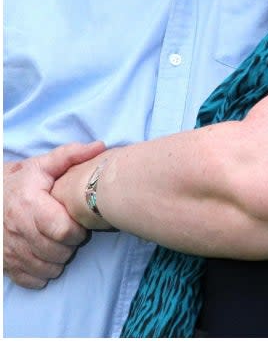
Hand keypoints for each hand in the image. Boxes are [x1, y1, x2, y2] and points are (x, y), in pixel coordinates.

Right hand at [4, 141, 105, 288]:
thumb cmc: (22, 180)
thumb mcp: (42, 164)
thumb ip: (70, 155)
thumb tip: (100, 146)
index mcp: (29, 205)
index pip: (61, 230)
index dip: (78, 231)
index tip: (81, 224)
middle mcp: (16, 230)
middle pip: (56, 251)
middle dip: (71, 246)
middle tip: (74, 235)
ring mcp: (8, 249)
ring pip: (45, 268)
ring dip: (60, 261)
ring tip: (62, 245)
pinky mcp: (4, 263)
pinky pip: (28, 279)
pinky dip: (42, 274)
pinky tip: (47, 259)